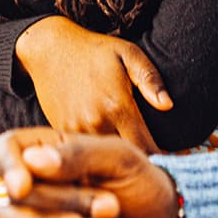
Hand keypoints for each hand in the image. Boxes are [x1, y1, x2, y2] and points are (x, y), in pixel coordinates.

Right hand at [0, 128, 178, 217]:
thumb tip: (32, 160)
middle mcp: (36, 183)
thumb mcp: (118, 158)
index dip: (7, 167)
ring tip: (110, 215)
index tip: (22, 186)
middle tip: (110, 204)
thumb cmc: (139, 181)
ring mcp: (40, 214)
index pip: (4, 149)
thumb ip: (76, 154)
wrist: (160, 217)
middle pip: (16, 197)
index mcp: (45, 150)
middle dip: (63, 202)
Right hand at [15, 17, 171, 153]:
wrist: (49, 49)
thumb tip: (168, 105)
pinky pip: (83, 153)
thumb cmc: (93, 50)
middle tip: (149, 168)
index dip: (159, 158)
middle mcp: (95, 123)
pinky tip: (102, 155)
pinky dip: (94, 157)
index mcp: (117, 106)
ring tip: (126, 165)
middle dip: (138, 165)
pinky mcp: (61, 133)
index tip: (167, 162)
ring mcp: (75, 130)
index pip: (146, 147)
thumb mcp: (127, 53)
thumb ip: (150, 79)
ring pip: (101, 160)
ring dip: (114, 163)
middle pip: (124, 158)